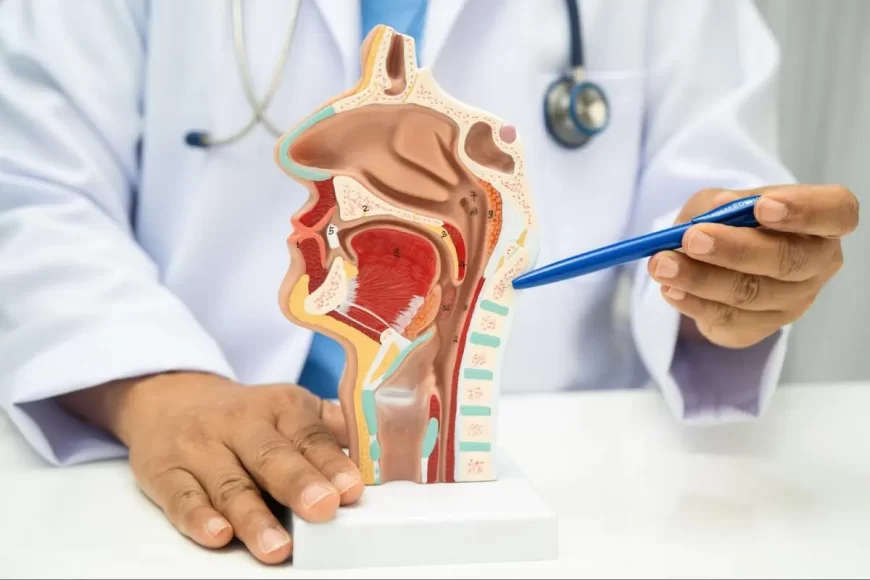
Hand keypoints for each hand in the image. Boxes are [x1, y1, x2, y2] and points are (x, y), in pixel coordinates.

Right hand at [59, 372, 363, 564]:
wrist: (170, 398)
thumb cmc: (244, 415)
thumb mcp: (290, 407)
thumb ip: (332, 427)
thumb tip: (382, 452)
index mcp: (279, 406)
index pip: (310, 436)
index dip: (331, 463)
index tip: (350, 488)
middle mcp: (239, 423)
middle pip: (271, 457)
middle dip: (298, 484)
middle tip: (322, 508)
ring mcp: (201, 448)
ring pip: (230, 485)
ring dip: (254, 517)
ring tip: (277, 546)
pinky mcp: (165, 471)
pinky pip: (181, 497)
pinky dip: (198, 518)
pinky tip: (217, 535)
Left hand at [648, 185, 858, 347]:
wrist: (717, 262)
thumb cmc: (731, 222)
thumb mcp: (721, 201)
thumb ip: (719, 204)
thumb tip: (716, 212)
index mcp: (821, 223)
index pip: (836, 213)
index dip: (804, 211)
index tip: (762, 206)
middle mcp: (816, 264)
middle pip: (788, 260)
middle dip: (735, 249)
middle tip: (692, 239)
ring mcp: (791, 302)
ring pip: (751, 294)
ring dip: (701, 279)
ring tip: (663, 265)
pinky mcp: (759, 328)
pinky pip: (727, 319)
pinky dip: (693, 303)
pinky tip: (670, 289)